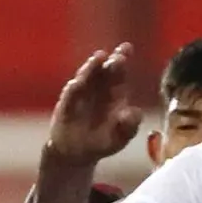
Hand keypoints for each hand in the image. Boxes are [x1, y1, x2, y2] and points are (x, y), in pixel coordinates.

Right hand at [43, 45, 142, 165]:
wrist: (77, 154)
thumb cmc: (102, 142)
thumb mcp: (120, 138)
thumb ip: (129, 126)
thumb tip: (135, 113)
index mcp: (113, 94)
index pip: (118, 73)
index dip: (121, 59)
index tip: (127, 48)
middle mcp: (96, 89)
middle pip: (103, 70)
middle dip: (111, 61)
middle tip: (118, 56)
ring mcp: (80, 95)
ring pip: (86, 77)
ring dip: (91, 68)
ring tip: (98, 58)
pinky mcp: (66, 106)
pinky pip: (70, 95)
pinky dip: (74, 88)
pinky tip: (78, 83)